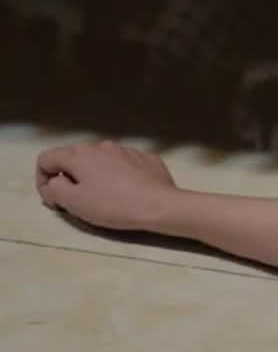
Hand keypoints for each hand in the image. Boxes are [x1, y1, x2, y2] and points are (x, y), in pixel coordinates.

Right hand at [35, 141, 185, 231]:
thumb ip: (54, 189)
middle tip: (78, 202)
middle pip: (75, 159)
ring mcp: (127, 150)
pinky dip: (120, 176)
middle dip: (70, 178)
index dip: (43, 180)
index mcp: (80, 154)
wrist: (159, 205)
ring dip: (96, 176)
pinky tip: (129, 192)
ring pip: (101, 161)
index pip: (46, 159)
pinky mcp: (147, 158)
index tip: (55, 200)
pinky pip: (124, 165)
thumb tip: (54, 182)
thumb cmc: (112, 205)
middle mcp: (102, 146)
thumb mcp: (73, 202)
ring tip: (106, 198)